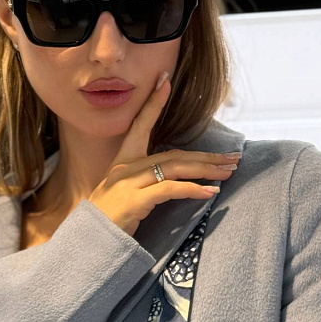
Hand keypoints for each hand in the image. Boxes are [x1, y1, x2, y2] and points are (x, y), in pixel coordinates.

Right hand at [88, 73, 240, 236]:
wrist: (87, 239)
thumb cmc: (107, 218)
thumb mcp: (121, 192)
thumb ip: (142, 181)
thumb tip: (173, 177)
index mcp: (122, 161)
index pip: (140, 126)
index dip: (153, 103)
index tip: (165, 82)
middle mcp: (126, 167)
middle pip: (173, 154)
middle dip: (206, 155)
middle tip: (232, 157)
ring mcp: (129, 183)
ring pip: (175, 168)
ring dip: (206, 169)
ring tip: (228, 171)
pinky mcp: (135, 201)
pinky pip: (169, 189)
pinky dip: (193, 190)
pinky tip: (210, 192)